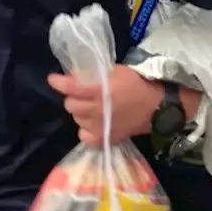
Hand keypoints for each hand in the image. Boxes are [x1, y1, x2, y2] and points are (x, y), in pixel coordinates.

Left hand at [48, 65, 162, 145]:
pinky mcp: (104, 138)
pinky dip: (86, 129)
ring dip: (81, 112)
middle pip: (70, 105)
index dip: (58, 83)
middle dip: (74, 97)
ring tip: (92, 108)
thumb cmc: (138, 84)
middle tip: (83, 94)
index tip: (54, 79)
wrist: (158, 107)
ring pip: (76, 119)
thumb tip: (73, 76)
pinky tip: (94, 123)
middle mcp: (97, 110)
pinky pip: (83, 135)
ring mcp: (99, 126)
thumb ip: (94, 74)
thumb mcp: (117, 71)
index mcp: (100, 91)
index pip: (70, 88)